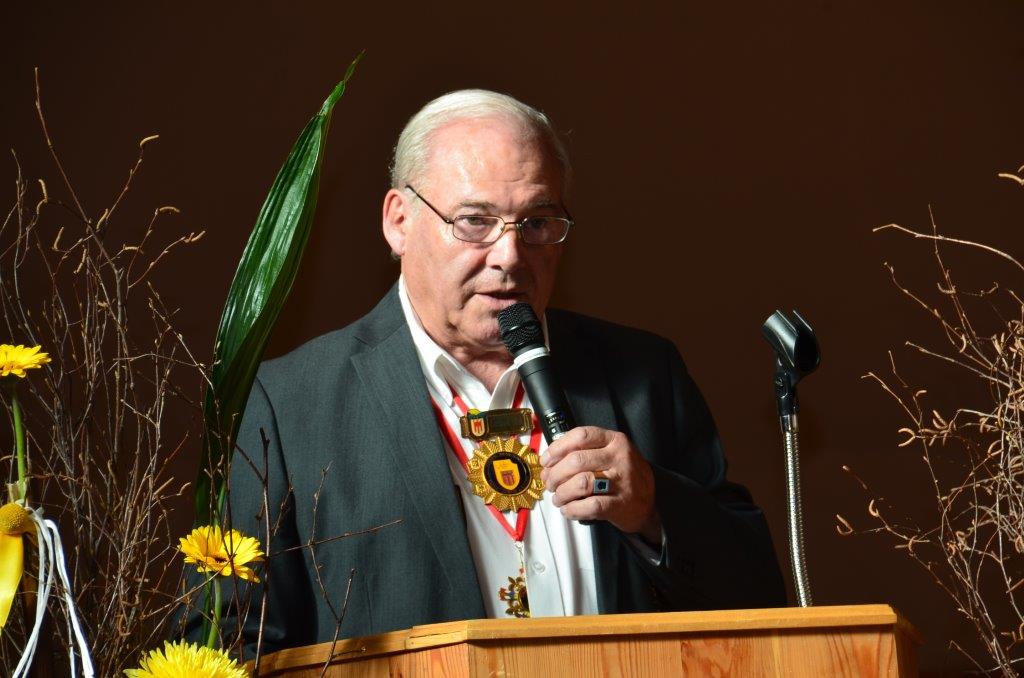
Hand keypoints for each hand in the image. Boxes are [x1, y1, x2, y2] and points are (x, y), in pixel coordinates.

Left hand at [540, 426, 660, 542]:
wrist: (650, 501)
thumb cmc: (623, 475)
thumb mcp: (610, 453)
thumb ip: (584, 451)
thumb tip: (549, 463)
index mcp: (614, 440)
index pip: (580, 436)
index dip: (557, 448)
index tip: (546, 460)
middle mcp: (619, 457)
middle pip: (576, 461)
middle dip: (555, 474)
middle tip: (550, 483)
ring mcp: (621, 481)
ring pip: (581, 483)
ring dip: (562, 493)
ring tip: (558, 497)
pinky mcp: (620, 504)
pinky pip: (589, 506)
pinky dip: (572, 509)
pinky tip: (568, 509)